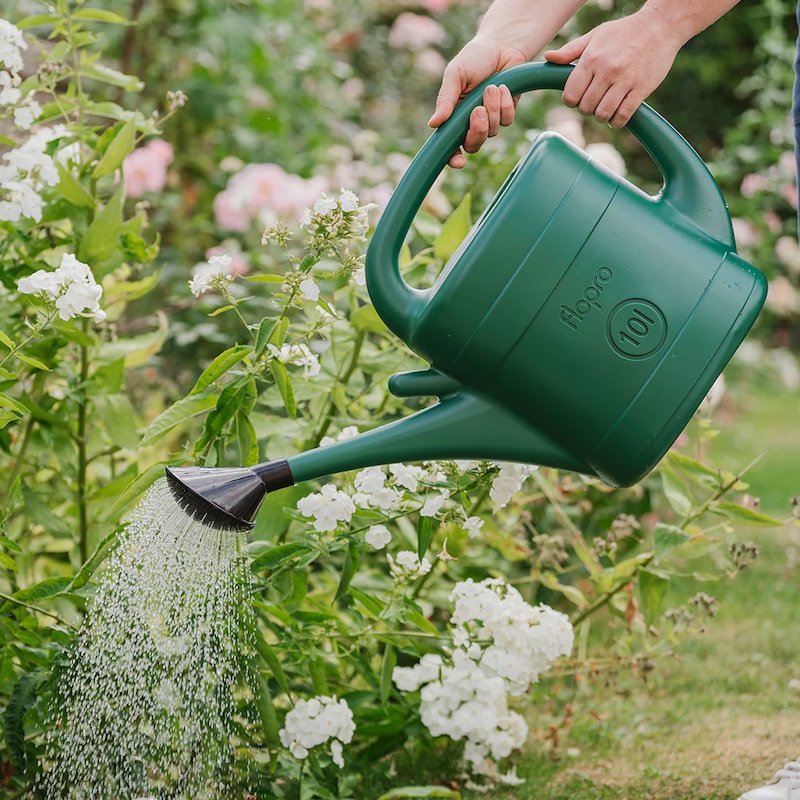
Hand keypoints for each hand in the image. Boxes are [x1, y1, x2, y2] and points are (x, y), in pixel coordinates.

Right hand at [429, 37, 524, 167]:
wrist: (500, 46)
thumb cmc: (473, 59)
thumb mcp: (455, 75)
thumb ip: (445, 100)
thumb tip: (433, 124)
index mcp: (452, 117)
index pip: (450, 145)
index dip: (452, 158)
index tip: (459, 162)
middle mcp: (469, 123)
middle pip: (473, 145)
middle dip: (477, 130)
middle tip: (478, 110)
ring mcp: (489, 120)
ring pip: (491, 132)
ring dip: (492, 109)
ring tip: (491, 87)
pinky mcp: (506, 114)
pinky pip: (507, 121)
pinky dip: (506, 104)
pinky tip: (503, 88)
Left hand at [543, 12, 681, 127]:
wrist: (661, 26)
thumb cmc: (624, 32)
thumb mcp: (595, 36)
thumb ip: (570, 51)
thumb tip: (548, 59)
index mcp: (591, 58)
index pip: (570, 95)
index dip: (571, 101)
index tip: (578, 98)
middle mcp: (607, 70)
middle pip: (585, 107)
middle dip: (586, 109)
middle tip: (593, 102)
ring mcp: (625, 80)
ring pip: (602, 114)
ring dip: (601, 116)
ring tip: (605, 108)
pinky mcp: (641, 89)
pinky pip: (622, 116)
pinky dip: (616, 121)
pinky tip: (617, 115)